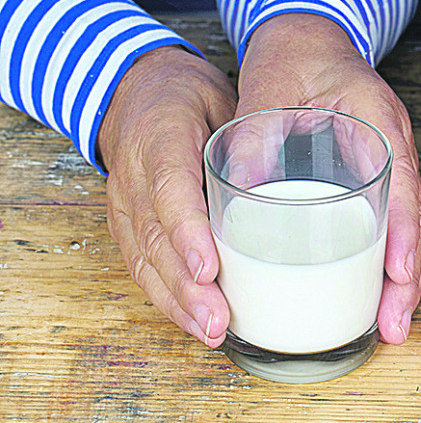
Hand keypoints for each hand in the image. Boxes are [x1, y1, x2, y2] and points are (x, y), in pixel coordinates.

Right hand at [98, 46, 236, 346]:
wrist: (134, 90)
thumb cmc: (189, 96)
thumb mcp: (222, 99)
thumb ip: (249, 134)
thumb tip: (295, 177)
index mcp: (159, 136)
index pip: (170, 189)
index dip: (188, 233)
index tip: (210, 268)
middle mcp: (133, 175)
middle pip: (156, 238)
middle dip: (187, 286)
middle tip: (218, 319)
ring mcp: (124, 203)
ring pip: (145, 260)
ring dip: (178, 302)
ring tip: (211, 331)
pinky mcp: (126, 224)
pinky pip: (142, 266)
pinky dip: (168, 298)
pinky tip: (196, 322)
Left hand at [235, 13, 420, 343]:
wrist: (307, 35)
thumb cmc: (292, 57)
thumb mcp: (265, 90)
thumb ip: (253, 138)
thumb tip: (237, 199)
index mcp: (376, 119)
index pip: (402, 183)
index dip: (402, 233)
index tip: (397, 275)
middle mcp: (394, 144)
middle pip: (418, 219)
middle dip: (411, 277)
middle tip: (394, 325)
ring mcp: (392, 161)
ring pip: (414, 227)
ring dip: (407, 278)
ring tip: (391, 325)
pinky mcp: (379, 175)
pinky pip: (398, 223)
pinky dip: (394, 260)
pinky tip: (380, 292)